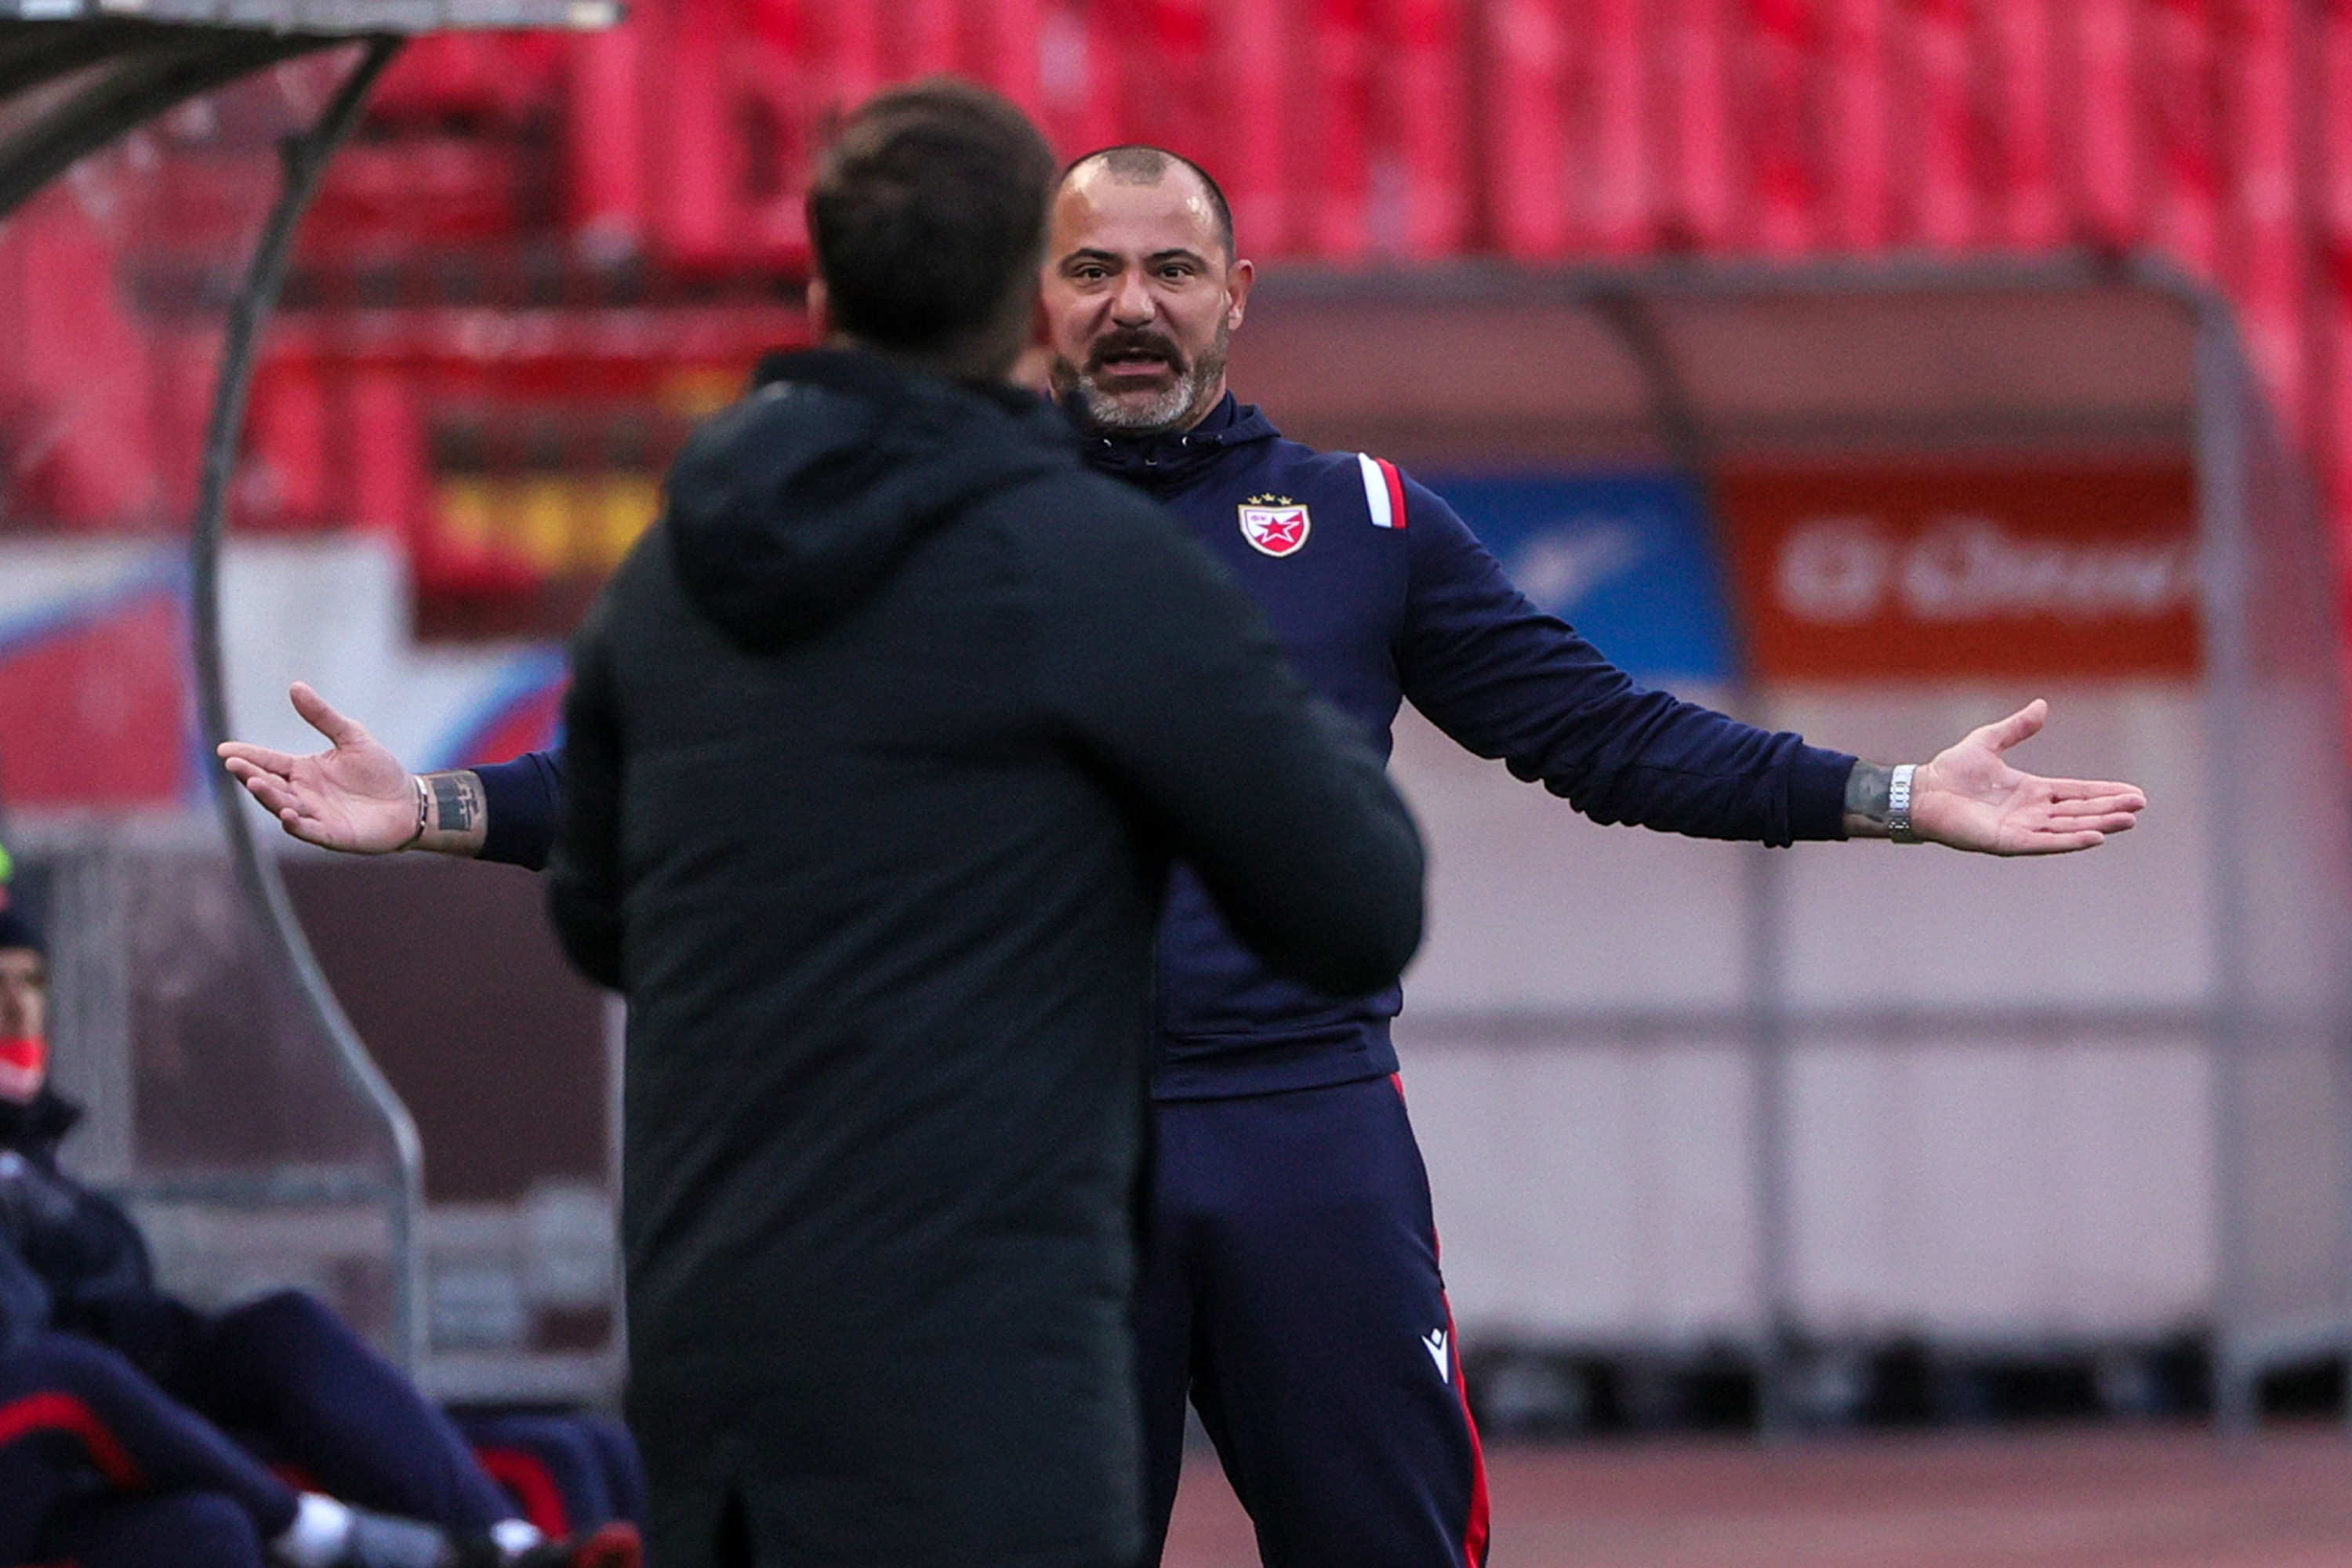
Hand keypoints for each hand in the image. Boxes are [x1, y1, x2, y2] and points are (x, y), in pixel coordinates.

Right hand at [216, 682, 416, 853]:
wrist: (409, 802)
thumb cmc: (379, 770)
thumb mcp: (351, 736)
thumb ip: (323, 716)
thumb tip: (296, 686)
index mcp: (303, 770)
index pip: (268, 761)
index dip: (247, 756)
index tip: (224, 750)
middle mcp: (302, 794)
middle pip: (269, 784)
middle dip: (250, 775)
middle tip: (234, 765)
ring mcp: (314, 815)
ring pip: (282, 806)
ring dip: (268, 797)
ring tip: (255, 783)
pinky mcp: (331, 834)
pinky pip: (308, 831)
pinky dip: (295, 824)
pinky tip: (287, 814)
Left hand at [1911, 699, 2146, 854]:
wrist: (1921, 791)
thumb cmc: (1951, 770)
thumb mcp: (1989, 741)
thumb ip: (2017, 728)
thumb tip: (2043, 706)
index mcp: (2032, 791)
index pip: (2077, 793)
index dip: (2105, 793)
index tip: (2135, 793)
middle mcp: (2031, 812)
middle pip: (2080, 811)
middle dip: (2110, 809)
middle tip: (2140, 806)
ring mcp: (2021, 828)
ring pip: (2068, 828)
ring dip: (2099, 824)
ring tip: (2129, 820)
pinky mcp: (2007, 841)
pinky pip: (2044, 842)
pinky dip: (2069, 841)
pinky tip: (2094, 837)